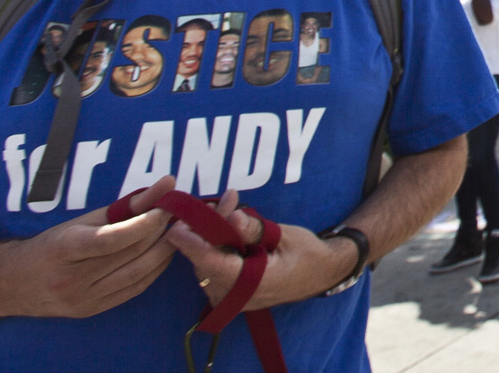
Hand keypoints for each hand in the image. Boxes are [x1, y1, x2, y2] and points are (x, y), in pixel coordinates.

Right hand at [14, 175, 177, 318]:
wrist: (12, 285)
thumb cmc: (51, 245)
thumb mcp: (81, 220)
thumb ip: (126, 205)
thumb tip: (167, 185)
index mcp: (63, 249)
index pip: (112, 239)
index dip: (145, 223)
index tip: (168, 208)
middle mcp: (71, 278)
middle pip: (130, 255)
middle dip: (160, 233)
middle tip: (180, 215)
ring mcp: (82, 299)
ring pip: (138, 274)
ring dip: (164, 252)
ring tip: (177, 232)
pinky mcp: (92, 311)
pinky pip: (134, 289)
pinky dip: (154, 270)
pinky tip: (164, 254)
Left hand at [166, 192, 354, 310]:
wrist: (321, 272)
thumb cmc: (307, 253)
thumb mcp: (285, 235)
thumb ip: (255, 229)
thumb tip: (233, 216)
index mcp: (255, 285)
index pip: (215, 265)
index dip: (194, 246)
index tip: (176, 229)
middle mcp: (239, 297)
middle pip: (207, 262)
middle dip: (208, 229)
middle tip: (224, 200)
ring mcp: (233, 298)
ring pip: (206, 264)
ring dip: (211, 236)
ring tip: (228, 207)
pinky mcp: (230, 293)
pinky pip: (213, 268)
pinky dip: (215, 245)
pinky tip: (226, 226)